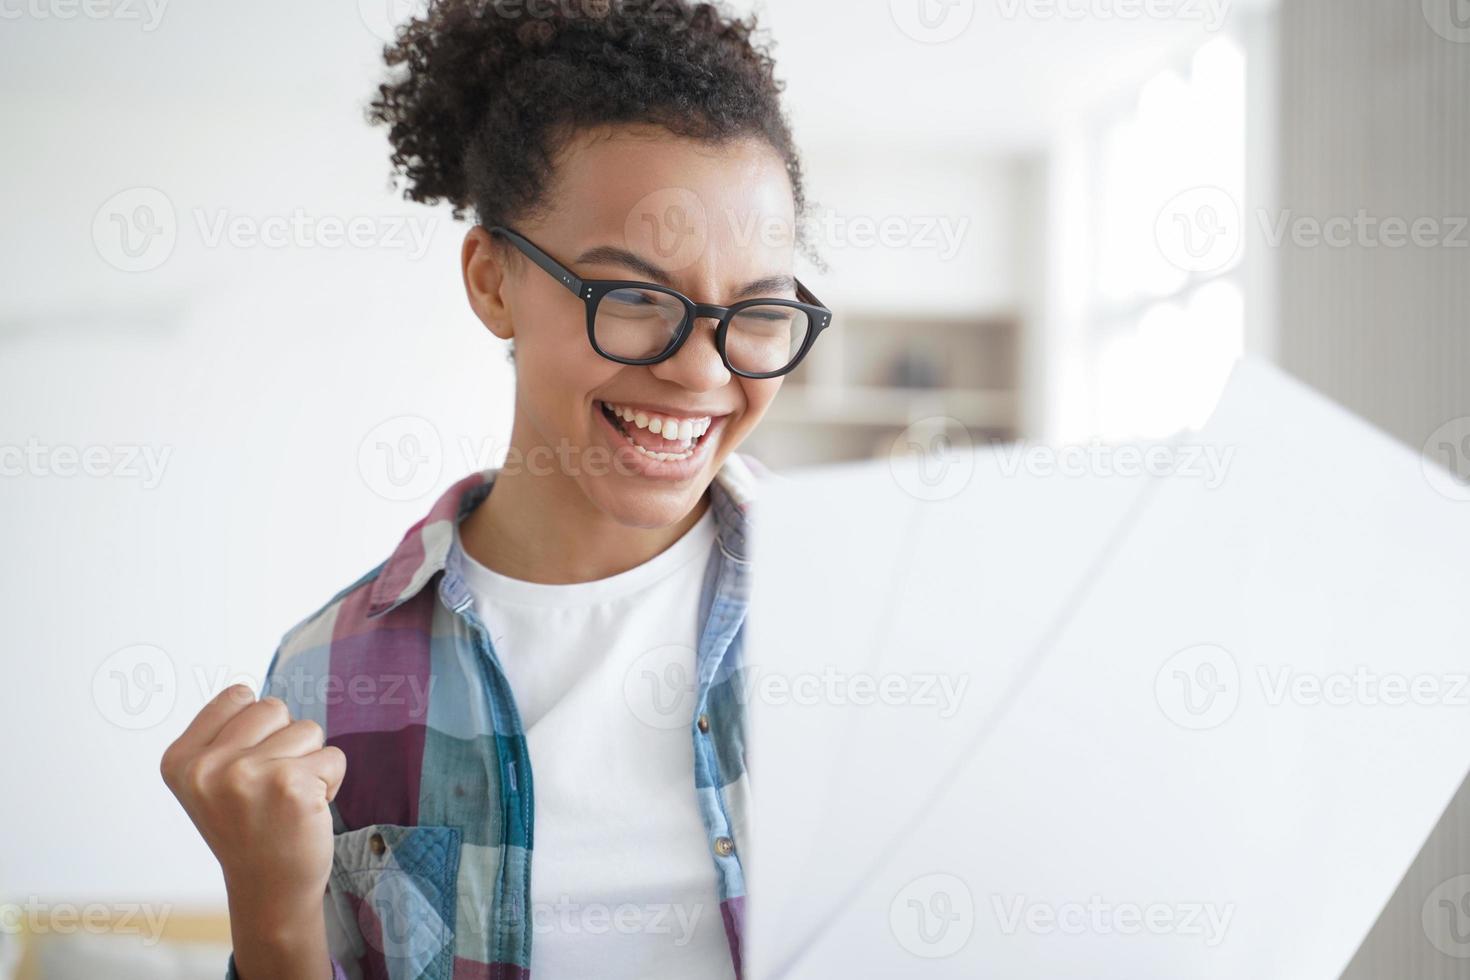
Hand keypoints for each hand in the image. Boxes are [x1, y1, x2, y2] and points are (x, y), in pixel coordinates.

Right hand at [161, 685, 345, 914]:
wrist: (270, 888)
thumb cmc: (249, 825)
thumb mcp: (210, 780)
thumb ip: (223, 735)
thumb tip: (247, 693)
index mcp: (180, 760)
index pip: (237, 696)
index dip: (257, 729)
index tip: (246, 769)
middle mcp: (207, 767)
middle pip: (274, 708)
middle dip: (285, 741)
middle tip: (272, 787)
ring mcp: (246, 775)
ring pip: (308, 729)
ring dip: (310, 761)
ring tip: (288, 799)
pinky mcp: (291, 785)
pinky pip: (334, 756)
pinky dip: (331, 780)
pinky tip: (307, 811)